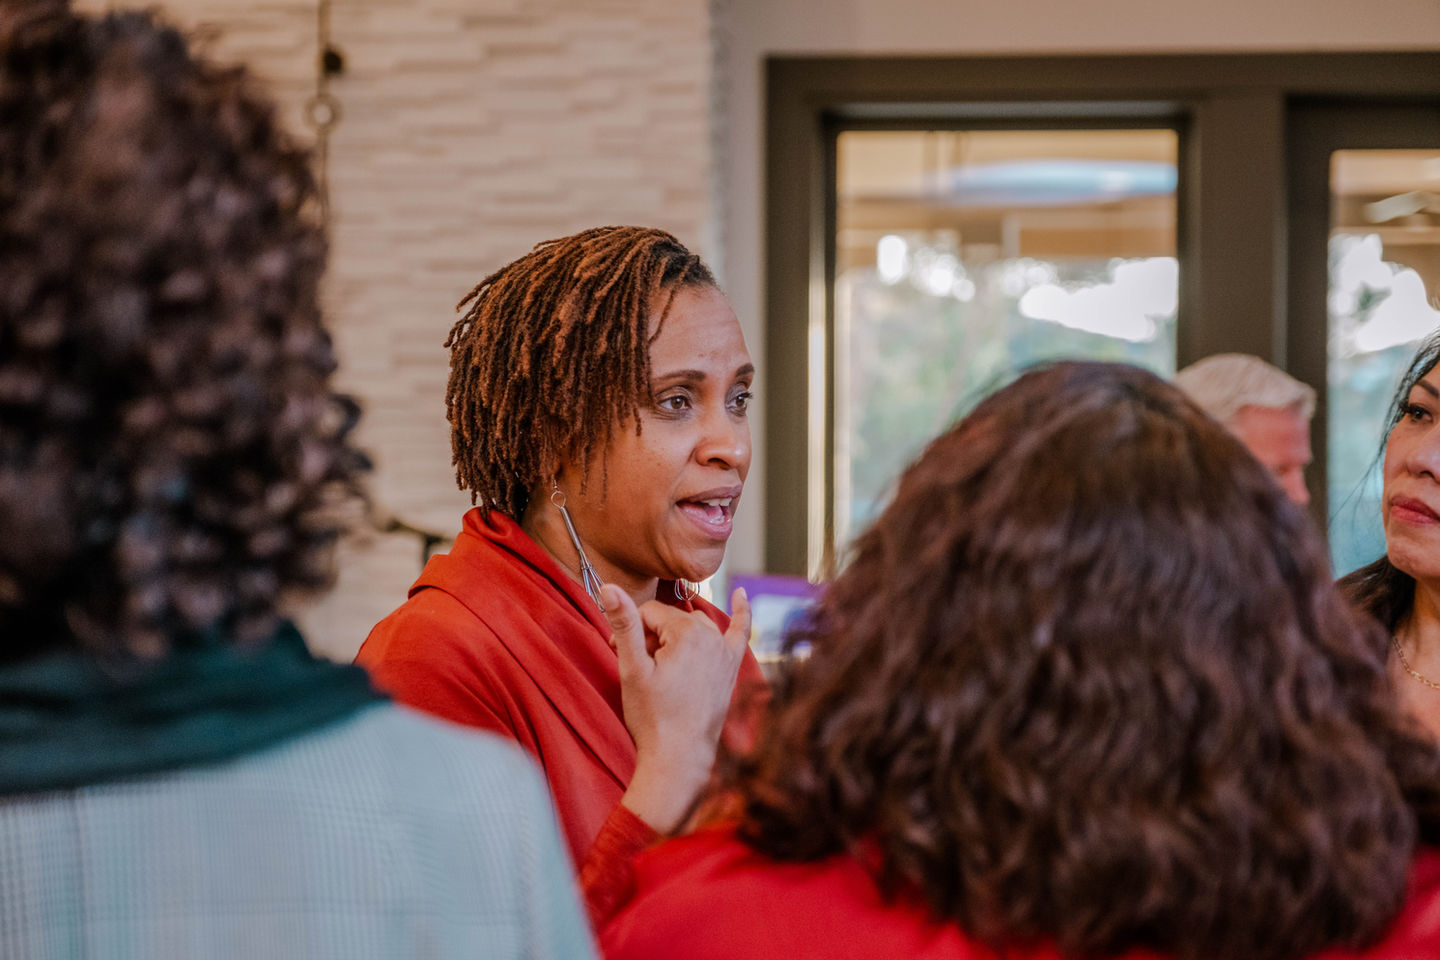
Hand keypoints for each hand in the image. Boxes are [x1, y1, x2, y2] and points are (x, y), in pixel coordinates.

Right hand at [603, 583, 751, 833]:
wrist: (679, 758)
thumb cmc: (653, 717)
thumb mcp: (632, 669)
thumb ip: (624, 624)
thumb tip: (608, 586)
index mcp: (688, 633)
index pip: (649, 612)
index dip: (630, 630)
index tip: (617, 652)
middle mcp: (712, 637)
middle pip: (670, 619)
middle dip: (650, 636)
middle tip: (637, 667)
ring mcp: (725, 653)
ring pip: (693, 626)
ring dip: (675, 636)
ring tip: (660, 666)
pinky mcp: (731, 668)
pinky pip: (740, 632)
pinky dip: (741, 613)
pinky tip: (741, 595)